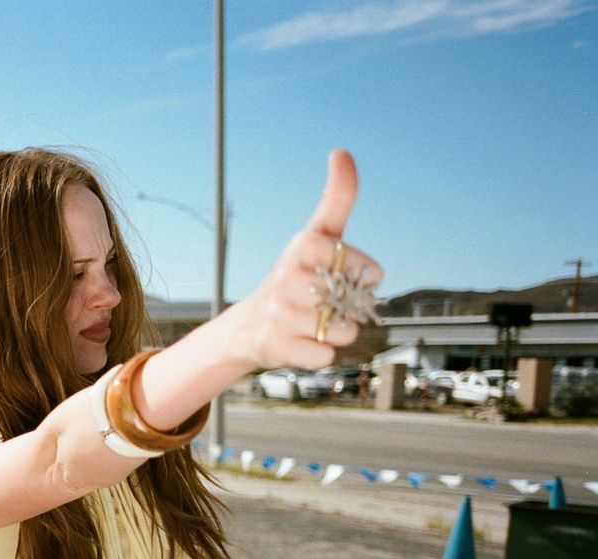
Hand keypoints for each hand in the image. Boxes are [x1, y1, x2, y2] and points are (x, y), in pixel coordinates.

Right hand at [227, 149, 383, 370]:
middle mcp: (287, 277)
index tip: (345, 274)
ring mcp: (281, 313)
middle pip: (354, 302)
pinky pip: (326, 355)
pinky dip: (320, 353)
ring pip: (343, 331)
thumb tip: (341, 151)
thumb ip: (337, 198)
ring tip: (310, 324)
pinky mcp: (278, 346)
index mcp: (302, 247)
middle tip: (322, 303)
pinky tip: (300, 342)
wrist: (248, 327)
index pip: (360, 266)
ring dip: (335, 331)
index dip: (362, 274)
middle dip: (347, 307)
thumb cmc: (294, 277)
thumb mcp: (317, 235)